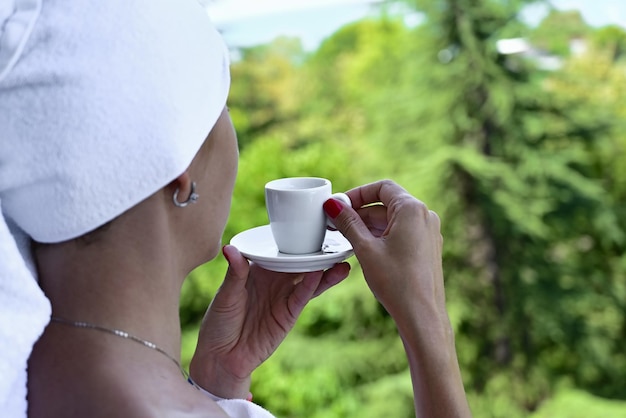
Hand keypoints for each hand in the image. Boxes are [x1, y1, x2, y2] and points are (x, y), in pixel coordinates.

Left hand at [189, 245, 349, 398]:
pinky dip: (311, 286)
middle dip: (317, 253)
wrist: (221, 357)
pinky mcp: (288, 315)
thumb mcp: (225, 294)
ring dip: (324, 270)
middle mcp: (275, 281)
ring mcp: (284, 298)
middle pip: (300, 264)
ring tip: (341, 259)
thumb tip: (230, 248)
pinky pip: (301, 297)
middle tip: (334, 238)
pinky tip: (320, 274)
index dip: (295, 239)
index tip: (310, 224)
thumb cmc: (219, 322)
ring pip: (308, 280)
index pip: (280, 251)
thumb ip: (235, 272)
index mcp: (259, 270)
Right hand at [324, 180, 471, 416]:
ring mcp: (428, 233)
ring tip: (344, 238)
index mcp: (412, 210)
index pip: (382, 187)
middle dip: (360, 212)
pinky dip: (382, 236)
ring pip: (393, 220)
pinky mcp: (427, 249)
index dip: (357, 193)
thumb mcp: (365, 249)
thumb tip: (332, 205)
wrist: (422, 316)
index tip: (339, 205)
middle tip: (335, 223)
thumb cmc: (396, 282)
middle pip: (387, 203)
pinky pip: (401, 233)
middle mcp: (425, 217)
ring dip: (369, 225)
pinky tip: (363, 249)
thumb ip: (348, 223)